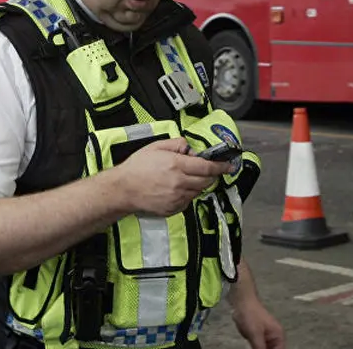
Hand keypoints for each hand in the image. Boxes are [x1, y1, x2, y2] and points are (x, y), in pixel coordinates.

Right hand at [114, 137, 233, 216]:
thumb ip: (176, 144)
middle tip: (206, 170)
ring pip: (198, 191)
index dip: (221, 166)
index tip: (228, 165)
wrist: (123, 189)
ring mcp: (177, 197)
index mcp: (176, 165)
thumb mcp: (156, 147)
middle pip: (207, 181)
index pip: (207, 167)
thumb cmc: (137, 168)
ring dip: (198, 184)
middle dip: (211, 175)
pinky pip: (188, 201)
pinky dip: (188, 193)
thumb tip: (190, 148)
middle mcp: (179, 183)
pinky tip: (176, 188)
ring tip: (184, 178)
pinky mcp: (174, 208)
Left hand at [232, 299, 284, 348]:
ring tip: (252, 344)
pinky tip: (251, 346)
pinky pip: (258, 346)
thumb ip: (260, 348)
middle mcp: (275, 338)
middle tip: (255, 348)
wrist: (242, 302)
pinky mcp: (258, 336)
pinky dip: (255, 348)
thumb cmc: (251, 316)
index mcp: (278, 336)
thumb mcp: (255, 334)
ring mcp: (266, 337)